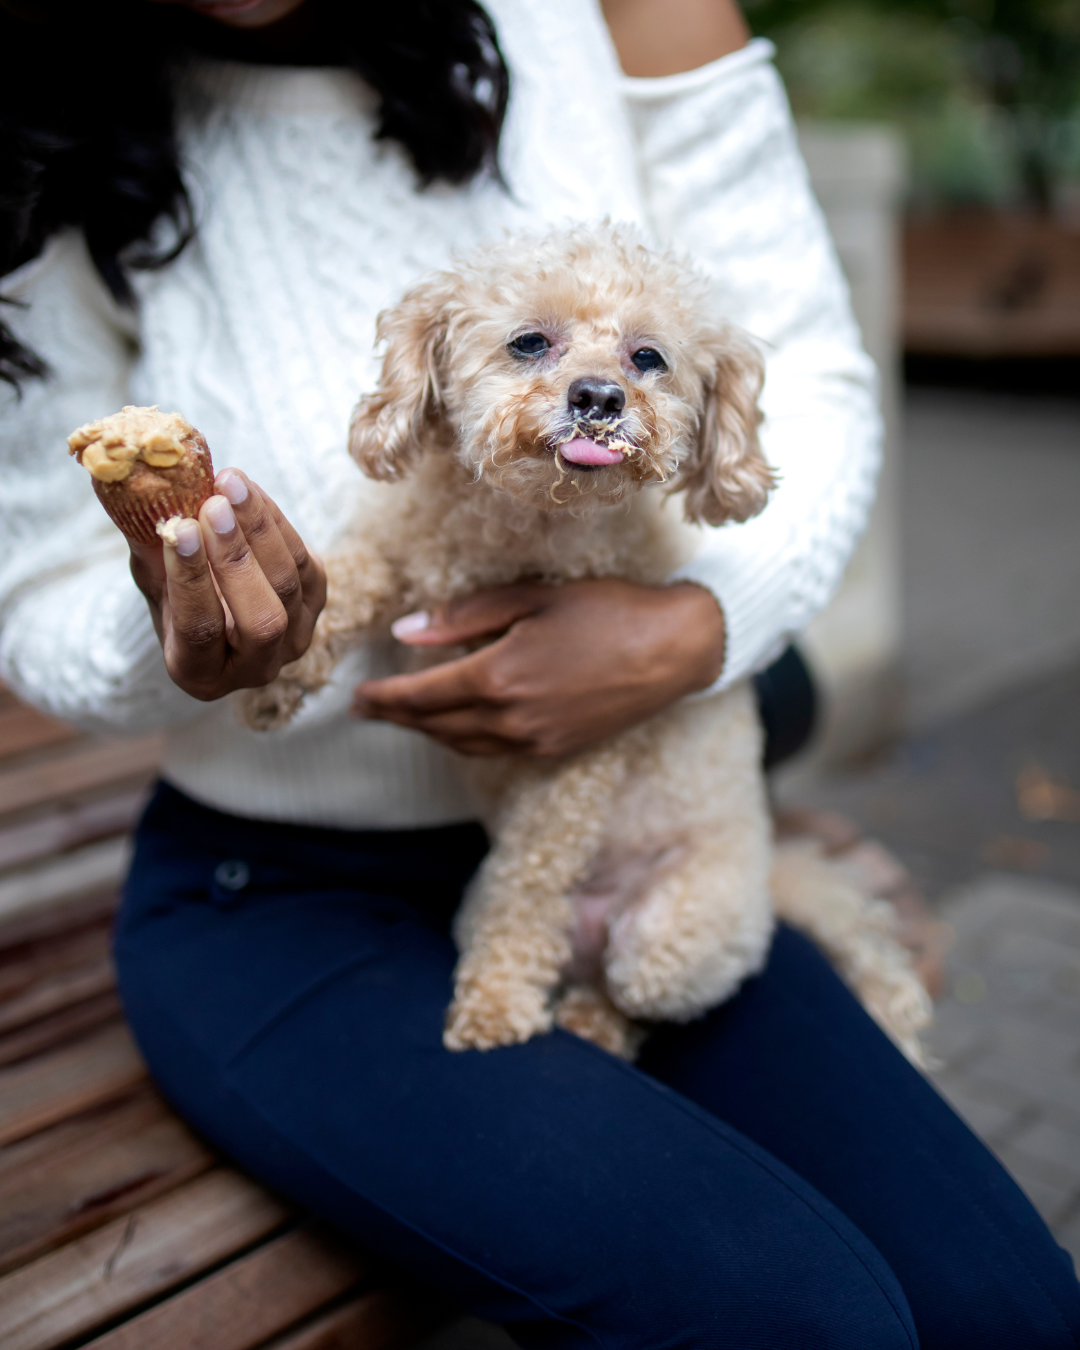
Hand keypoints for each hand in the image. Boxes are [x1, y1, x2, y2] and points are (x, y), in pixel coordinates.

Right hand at [128, 469, 325, 700]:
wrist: (216, 596)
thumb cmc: (172, 592)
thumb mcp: (152, 579)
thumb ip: (149, 548)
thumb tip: (134, 490)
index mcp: (201, 675)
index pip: (201, 631)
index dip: (192, 580)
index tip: (183, 529)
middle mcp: (255, 668)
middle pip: (261, 620)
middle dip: (237, 559)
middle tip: (214, 506)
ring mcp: (293, 640)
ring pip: (289, 586)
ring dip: (260, 529)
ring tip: (230, 483)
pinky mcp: (315, 605)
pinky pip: (306, 563)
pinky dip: (277, 522)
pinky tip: (249, 491)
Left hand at [352, 579, 724, 757]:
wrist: (675, 648)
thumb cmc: (606, 610)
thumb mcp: (531, 597)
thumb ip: (464, 616)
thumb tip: (407, 630)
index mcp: (499, 675)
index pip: (421, 695)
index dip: (384, 698)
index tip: (356, 696)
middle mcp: (511, 717)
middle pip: (434, 725)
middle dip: (395, 718)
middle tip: (365, 712)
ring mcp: (535, 739)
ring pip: (461, 744)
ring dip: (426, 733)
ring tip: (402, 719)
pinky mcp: (556, 749)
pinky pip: (493, 751)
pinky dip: (463, 742)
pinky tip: (456, 729)